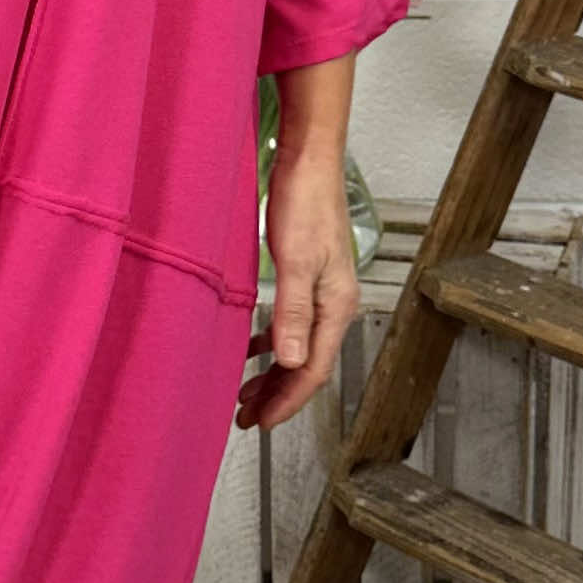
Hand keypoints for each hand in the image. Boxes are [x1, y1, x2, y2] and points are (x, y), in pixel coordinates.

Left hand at [236, 144, 359, 431]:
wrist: (310, 159)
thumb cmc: (305, 201)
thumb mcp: (296, 260)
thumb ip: (292, 313)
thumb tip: (289, 362)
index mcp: (336, 306)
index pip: (314, 370)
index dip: (287, 401)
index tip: (261, 422)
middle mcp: (335, 304)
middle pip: (308, 365)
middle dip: (279, 395)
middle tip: (247, 418)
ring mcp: (323, 291)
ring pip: (299, 348)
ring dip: (274, 374)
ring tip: (246, 394)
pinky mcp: (309, 276)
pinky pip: (292, 325)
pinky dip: (273, 345)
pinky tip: (254, 349)